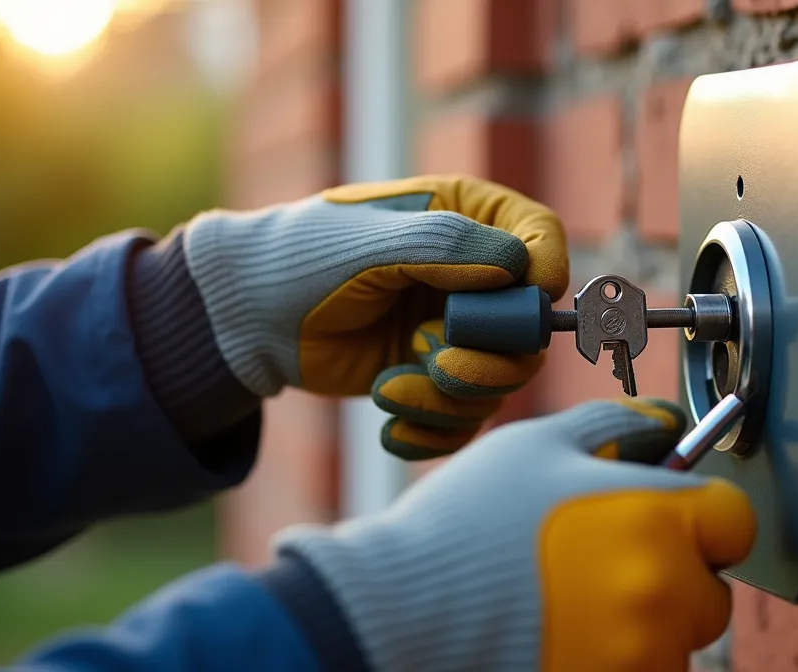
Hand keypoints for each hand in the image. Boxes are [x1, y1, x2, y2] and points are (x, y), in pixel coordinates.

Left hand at [182, 175, 567, 451]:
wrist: (251, 314)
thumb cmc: (306, 256)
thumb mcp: (372, 241)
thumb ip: (444, 247)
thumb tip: (516, 267)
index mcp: (468, 220)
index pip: (539, 237)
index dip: (546, 269)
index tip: (535, 295)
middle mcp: (474, 279)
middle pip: (529, 327)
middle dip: (491, 357)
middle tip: (439, 363)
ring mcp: (457, 333)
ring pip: (500, 381)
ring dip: (451, 399)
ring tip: (392, 393)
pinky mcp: (434, 381)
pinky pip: (463, 419)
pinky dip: (433, 432)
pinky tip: (392, 429)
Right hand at [272, 398, 757, 671]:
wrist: (398, 616)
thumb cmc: (465, 524)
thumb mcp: (536, 447)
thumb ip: (616, 426)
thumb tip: (667, 425)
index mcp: (654, 522)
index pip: (734, 523)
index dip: (703, 516)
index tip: (668, 520)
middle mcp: (661, 597)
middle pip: (710, 592)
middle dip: (672, 576)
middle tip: (604, 563)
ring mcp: (638, 658)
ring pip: (675, 644)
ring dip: (644, 626)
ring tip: (573, 604)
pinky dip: (615, 661)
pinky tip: (562, 635)